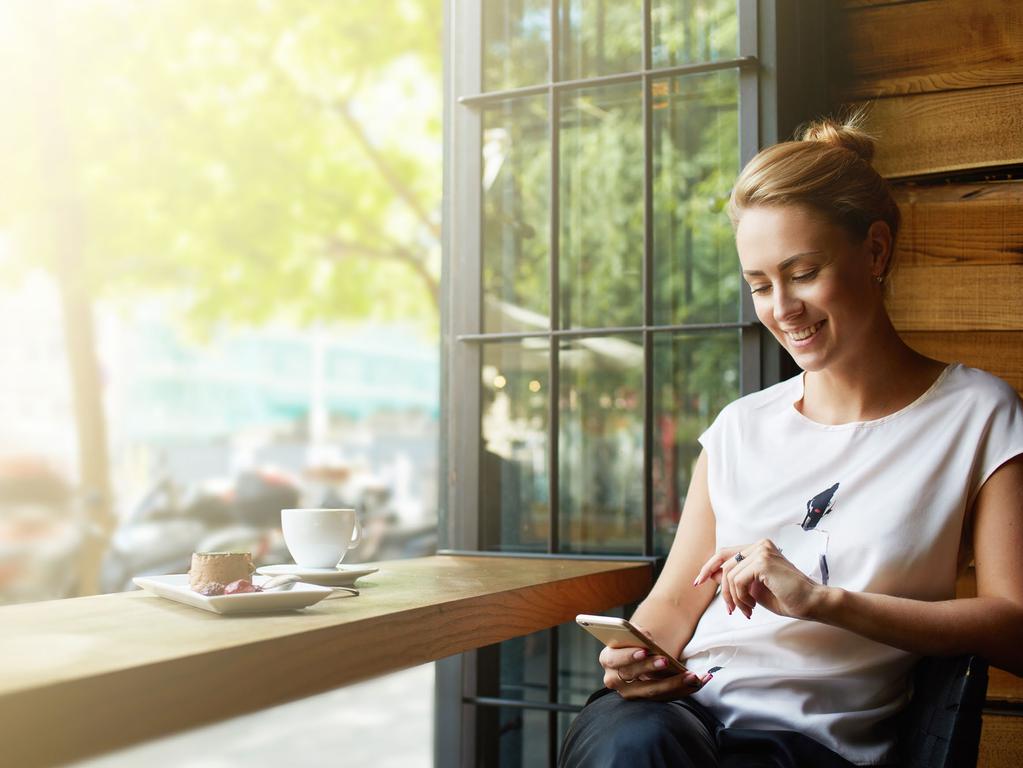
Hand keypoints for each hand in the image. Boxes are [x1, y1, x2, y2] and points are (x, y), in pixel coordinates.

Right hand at [598, 626, 711, 701]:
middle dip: (652, 668)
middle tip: (668, 661)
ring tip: (693, 676)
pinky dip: (684, 689)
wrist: (637, 654)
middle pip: (634, 677)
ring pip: (652, 691)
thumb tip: (647, 638)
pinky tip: (701, 680)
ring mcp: (630, 693)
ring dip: (675, 684)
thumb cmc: (634, 641)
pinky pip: (665, 697)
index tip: (645, 650)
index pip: (616, 659)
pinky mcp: (647, 700)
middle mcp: (614, 680)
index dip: (629, 655)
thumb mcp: (633, 634)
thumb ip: (637, 634)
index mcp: (608, 659)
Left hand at [693, 539, 827, 620]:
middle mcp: (760, 545)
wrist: (812, 603)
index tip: (698, 582)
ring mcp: (762, 551)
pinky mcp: (763, 562)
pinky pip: (737, 581)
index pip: (725, 553)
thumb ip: (735, 579)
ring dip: (734, 598)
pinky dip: (740, 598)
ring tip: (747, 610)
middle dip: (721, 588)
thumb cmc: (788, 598)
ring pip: (729, 575)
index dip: (709, 567)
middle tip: (728, 609)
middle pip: (724, 563)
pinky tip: (752, 607)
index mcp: (759, 548)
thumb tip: (711, 575)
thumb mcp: (754, 589)